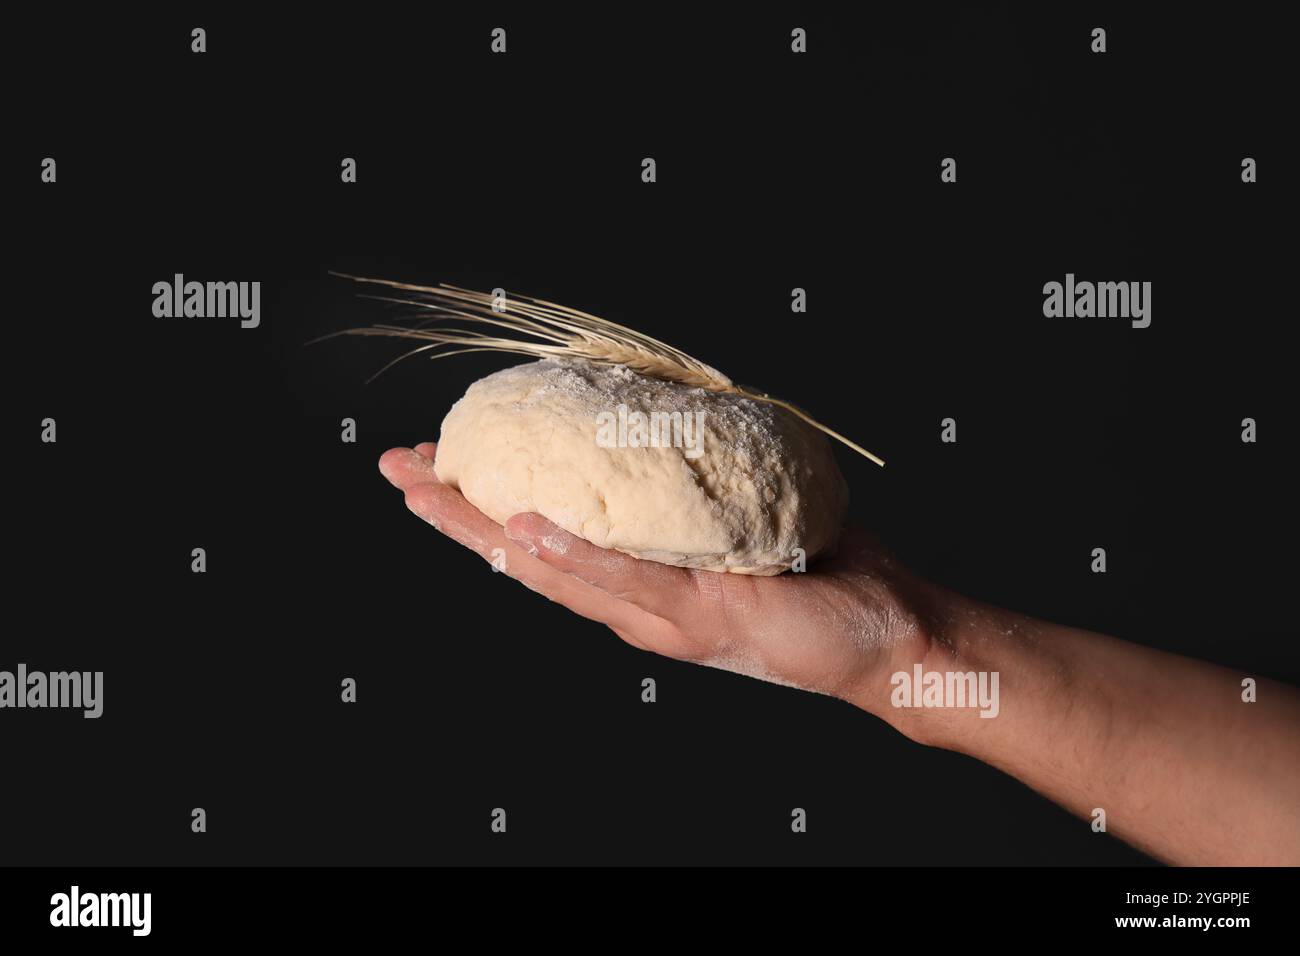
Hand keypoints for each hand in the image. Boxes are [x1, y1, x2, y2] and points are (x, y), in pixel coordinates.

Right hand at [378, 443, 937, 708]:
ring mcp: (659, 613)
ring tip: (427, 491)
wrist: (885, 630)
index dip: (480, 496)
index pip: (542, 530)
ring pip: (553, 572)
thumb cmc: (818, 569)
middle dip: (452, 510)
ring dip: (482, 530)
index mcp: (636, 572)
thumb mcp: (742, 509)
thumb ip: (695, 474)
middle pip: (523, 553)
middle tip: (393, 467)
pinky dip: (572, 558)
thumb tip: (668, 404)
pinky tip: (523, 530)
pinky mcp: (698, 617)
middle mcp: (632, 599)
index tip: (431, 455)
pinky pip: (625, 583)